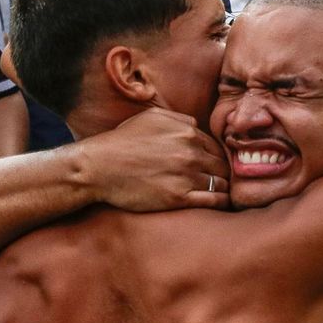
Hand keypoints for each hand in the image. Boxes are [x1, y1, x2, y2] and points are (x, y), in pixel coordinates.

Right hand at [77, 107, 229, 209]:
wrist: (99, 167)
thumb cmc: (122, 141)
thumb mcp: (151, 117)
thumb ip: (180, 119)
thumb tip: (197, 125)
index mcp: (187, 131)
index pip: (217, 146)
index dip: (218, 158)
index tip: (216, 167)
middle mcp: (190, 152)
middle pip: (223, 165)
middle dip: (224, 173)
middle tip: (223, 183)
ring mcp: (186, 175)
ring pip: (222, 183)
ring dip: (224, 188)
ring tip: (223, 195)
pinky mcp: (178, 197)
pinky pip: (214, 201)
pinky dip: (222, 202)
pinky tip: (222, 205)